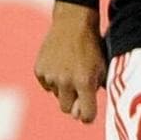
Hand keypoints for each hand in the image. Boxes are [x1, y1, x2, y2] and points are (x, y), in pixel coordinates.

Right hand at [34, 3, 105, 122]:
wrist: (73, 23)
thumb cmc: (92, 48)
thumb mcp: (101, 69)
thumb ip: (92, 93)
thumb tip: (77, 116)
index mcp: (85, 82)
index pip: (86, 115)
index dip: (88, 115)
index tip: (88, 111)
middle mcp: (66, 81)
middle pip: (66, 109)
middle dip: (73, 102)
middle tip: (78, 87)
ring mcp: (50, 75)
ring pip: (57, 95)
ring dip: (63, 88)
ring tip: (70, 69)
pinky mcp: (39, 70)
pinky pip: (46, 85)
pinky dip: (52, 79)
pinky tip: (60, 64)